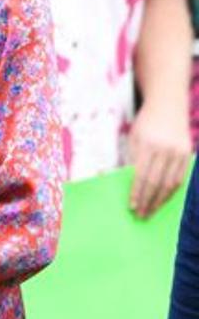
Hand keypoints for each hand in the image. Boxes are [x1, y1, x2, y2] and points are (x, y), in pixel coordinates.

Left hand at [127, 103, 190, 218]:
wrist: (168, 104)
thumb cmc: (145, 122)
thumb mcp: (134, 137)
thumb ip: (132, 160)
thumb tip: (130, 186)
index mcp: (148, 144)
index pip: (141, 175)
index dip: (137, 193)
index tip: (132, 206)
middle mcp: (165, 149)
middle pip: (156, 182)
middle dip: (148, 201)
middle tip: (141, 215)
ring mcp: (179, 151)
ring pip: (170, 183)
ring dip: (160, 201)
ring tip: (151, 212)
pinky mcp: (187, 153)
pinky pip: (180, 178)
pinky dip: (171, 191)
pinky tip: (162, 200)